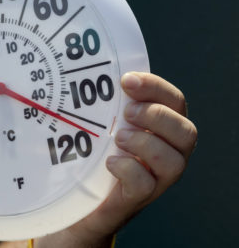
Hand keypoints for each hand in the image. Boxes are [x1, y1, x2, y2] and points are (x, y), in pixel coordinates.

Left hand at [35, 72, 197, 246]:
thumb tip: (95, 70)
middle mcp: (167, 152)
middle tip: (127, 112)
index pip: (175, 102)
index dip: (156, 87)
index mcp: (162, 128)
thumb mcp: (104, 122)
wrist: (82, 198)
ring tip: (118, 137)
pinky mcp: (137, 197)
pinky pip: (146, 184)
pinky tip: (110, 162)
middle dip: (157, 116)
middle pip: (186, 131)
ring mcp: (156, 177)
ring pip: (174, 161)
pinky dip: (129, 169)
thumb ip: (110, 103)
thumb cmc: (96, 153)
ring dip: (145, 143)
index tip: (127, 80)